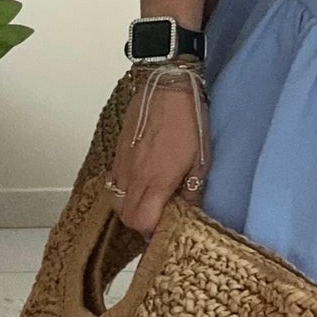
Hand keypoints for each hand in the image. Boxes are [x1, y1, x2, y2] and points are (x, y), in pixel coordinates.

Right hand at [106, 69, 209, 235]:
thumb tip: (189, 213)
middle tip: (160, 215)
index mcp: (156, 180)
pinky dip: (125, 191)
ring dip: (132, 208)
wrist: (166, 85)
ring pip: (117, 201)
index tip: (168, 226)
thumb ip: (192, 191)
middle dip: (142, 223)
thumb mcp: (201, 160)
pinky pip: (115, 183)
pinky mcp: (118, 153)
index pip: (142, 222)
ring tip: (150, 200)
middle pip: (126, 217)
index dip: (154, 231)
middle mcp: (134, 176)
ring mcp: (123, 164)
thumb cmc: (189, 121)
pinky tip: (141, 182)